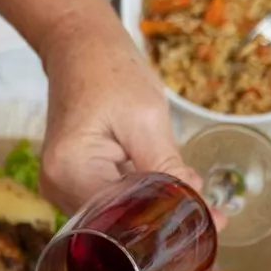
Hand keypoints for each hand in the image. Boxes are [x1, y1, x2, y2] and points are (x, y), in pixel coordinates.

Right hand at [37, 10, 201, 213]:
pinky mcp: (72, 183)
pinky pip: (112, 202)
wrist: (80, 47)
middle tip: (214, 216)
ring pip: (117, 215)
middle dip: (164, 220)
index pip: (123, 218)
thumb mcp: (146, 117)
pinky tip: (169, 188)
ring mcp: (61, 187)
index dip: (168, 223)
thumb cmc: (109, 71)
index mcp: (70, 171)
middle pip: (118, 223)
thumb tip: (197, 208)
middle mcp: (57, 187)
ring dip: (154, 210)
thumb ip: (167, 168)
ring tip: (198, 203)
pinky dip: (141, 198)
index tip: (212, 223)